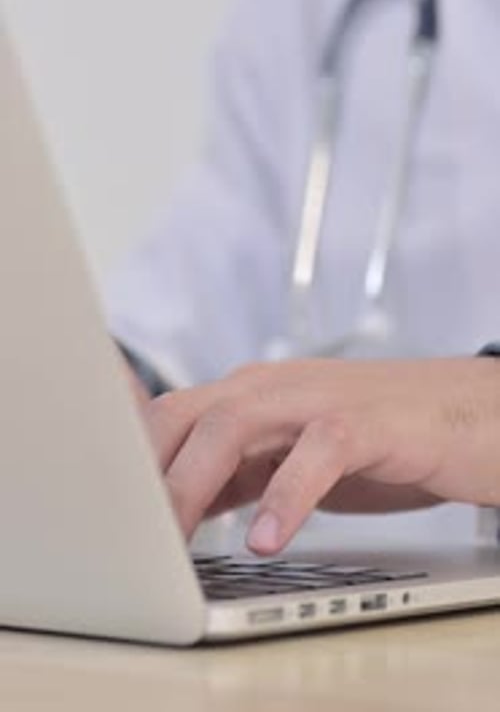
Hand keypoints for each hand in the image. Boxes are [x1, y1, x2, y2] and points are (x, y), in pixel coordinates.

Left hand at [145, 357, 499, 554]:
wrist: (466, 413)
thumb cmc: (378, 435)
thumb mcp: (291, 454)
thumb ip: (239, 470)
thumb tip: (182, 506)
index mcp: (251, 394)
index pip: (168, 416)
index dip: (129, 459)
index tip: (105, 509)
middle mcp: (274, 387)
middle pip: (187, 416)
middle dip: (149, 474)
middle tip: (131, 537)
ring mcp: (318, 399)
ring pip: (235, 424)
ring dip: (196, 480)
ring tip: (176, 536)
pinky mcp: (366, 423)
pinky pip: (316, 453)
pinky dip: (286, 495)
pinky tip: (268, 539)